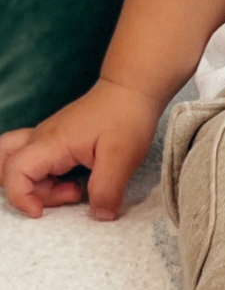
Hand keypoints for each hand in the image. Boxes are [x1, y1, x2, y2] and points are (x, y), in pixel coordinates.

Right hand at [0, 78, 161, 219]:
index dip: (20, 198)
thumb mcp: (124, 155)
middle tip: (69, 194)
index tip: (42, 212)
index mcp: (52, 142)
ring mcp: (49, 136)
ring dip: (37, 184)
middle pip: (8, 168)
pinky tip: (77, 178)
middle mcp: (43, 138)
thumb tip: (100, 215)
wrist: (134, 86)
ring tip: (73, 187)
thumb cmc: (128, 115)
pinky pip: (36, 160)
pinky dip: (48, 176)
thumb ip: (108, 188)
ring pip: (19, 163)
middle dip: (30, 192)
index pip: (14, 172)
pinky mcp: (59, 137)